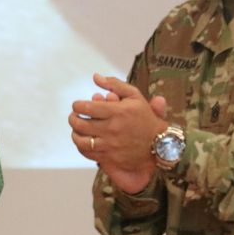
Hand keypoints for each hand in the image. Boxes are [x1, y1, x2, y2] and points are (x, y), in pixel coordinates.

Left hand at [68, 73, 168, 193]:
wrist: (160, 144)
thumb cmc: (145, 118)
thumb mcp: (135, 96)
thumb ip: (114, 84)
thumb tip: (95, 77)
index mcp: (117, 112)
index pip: (86, 108)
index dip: (77, 106)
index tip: (78, 106)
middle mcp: (112, 129)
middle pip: (80, 124)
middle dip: (73, 118)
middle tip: (74, 116)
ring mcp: (111, 145)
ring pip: (81, 141)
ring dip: (75, 134)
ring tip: (77, 129)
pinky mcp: (111, 158)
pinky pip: (88, 153)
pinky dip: (82, 147)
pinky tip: (85, 140)